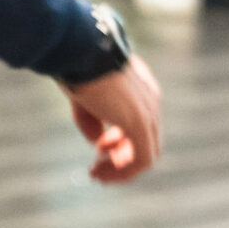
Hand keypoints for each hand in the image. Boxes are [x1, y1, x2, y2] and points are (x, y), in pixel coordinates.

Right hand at [63, 56, 161, 184]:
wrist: (80, 51)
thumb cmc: (77, 67)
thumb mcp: (84, 95)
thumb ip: (92, 118)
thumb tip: (97, 140)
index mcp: (142, 89)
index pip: (141, 124)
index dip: (120, 141)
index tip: (98, 150)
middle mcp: (151, 101)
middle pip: (145, 141)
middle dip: (121, 158)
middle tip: (97, 169)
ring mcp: (148, 113)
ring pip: (145, 155)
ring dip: (121, 170)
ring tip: (97, 176)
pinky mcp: (140, 124)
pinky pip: (141, 159)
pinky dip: (124, 172)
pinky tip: (102, 174)